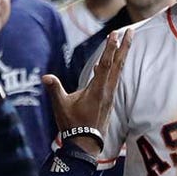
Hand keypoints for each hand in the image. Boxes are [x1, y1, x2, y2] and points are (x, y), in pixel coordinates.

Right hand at [43, 29, 131, 155]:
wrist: (86, 144)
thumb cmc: (73, 125)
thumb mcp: (61, 107)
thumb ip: (55, 90)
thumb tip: (46, 77)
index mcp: (97, 90)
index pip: (105, 65)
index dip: (110, 48)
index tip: (115, 34)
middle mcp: (107, 90)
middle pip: (118, 64)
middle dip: (124, 47)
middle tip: (131, 31)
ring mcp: (109, 95)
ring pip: (118, 71)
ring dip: (122, 55)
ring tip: (126, 42)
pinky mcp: (108, 100)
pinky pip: (113, 79)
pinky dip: (113, 68)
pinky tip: (105, 64)